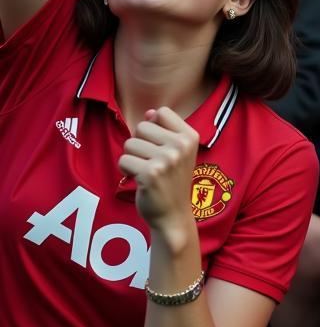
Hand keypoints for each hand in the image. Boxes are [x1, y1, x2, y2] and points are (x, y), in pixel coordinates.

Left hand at [119, 107, 198, 232]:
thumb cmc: (172, 180)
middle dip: (139, 144)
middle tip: (151, 162)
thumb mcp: (177, 151)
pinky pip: (123, 160)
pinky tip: (139, 180)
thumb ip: (164, 129)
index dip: (154, 128)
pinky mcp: (151, 173)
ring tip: (146, 171)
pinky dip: (126, 171)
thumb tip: (149, 113)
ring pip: (129, 144)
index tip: (160, 145)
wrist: (173, 214)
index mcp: (190, 137)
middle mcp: (181, 146)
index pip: (161, 112)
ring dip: (132, 158)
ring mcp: (167, 159)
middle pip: (141, 127)